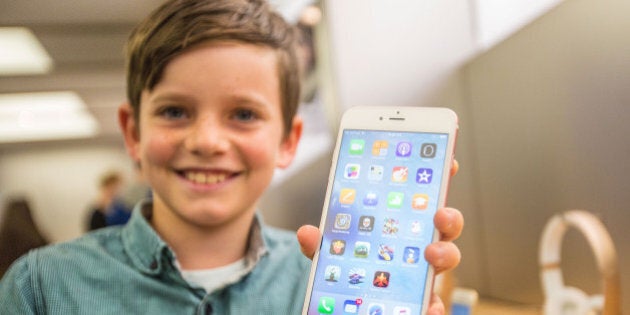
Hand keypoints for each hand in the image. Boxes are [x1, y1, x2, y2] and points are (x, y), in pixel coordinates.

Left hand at [297, 160, 462, 314]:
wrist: (348, 305)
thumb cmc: (350, 271)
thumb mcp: (332, 253)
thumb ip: (323, 243)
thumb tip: (308, 232)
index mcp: (402, 225)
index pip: (423, 198)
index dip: (438, 178)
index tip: (447, 162)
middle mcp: (419, 246)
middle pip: (444, 226)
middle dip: (448, 216)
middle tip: (440, 213)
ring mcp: (423, 273)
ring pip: (447, 258)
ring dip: (445, 253)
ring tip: (431, 253)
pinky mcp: (421, 301)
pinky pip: (433, 303)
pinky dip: (433, 305)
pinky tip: (428, 306)